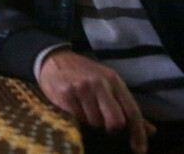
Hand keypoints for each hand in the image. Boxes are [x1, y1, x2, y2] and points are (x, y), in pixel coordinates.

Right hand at [38, 50, 154, 153]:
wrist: (53, 59)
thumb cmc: (84, 74)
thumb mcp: (108, 84)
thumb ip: (126, 106)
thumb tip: (150, 131)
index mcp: (114, 80)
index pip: (132, 111)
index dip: (138, 133)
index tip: (139, 150)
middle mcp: (99, 83)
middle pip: (115, 121)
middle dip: (112, 130)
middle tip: (104, 129)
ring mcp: (81, 89)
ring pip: (94, 123)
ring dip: (91, 125)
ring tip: (84, 113)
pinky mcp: (65, 95)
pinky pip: (77, 120)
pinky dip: (77, 121)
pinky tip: (73, 112)